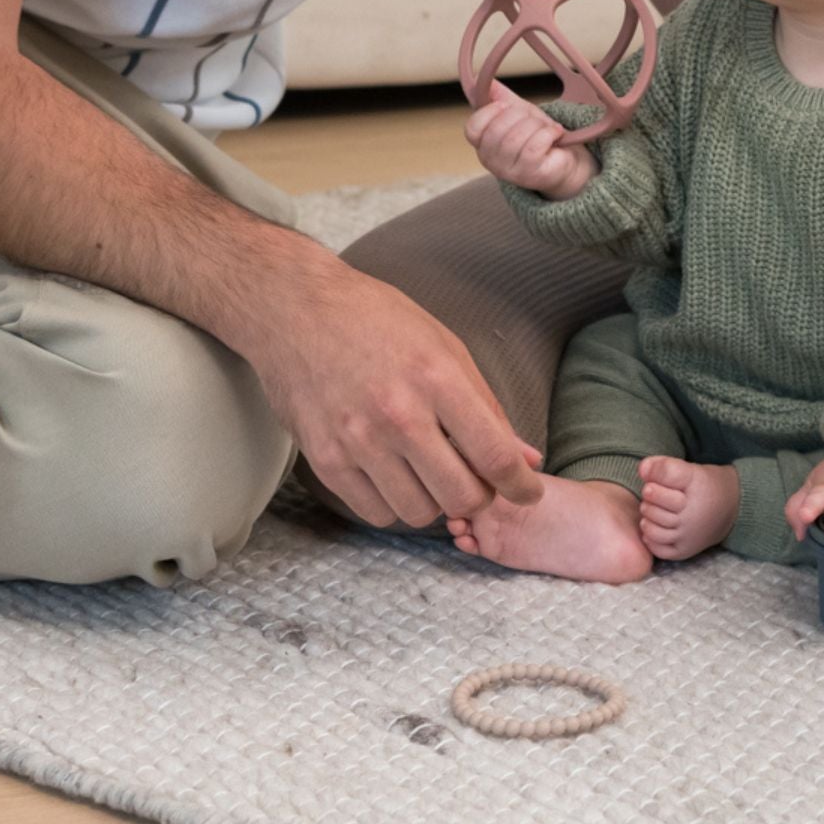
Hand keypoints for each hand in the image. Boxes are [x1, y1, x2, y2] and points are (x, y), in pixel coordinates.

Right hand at [245, 245, 544, 528]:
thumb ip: (487, 408)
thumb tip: (525, 460)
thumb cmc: (377, 321)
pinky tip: (393, 473)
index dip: (521, 486)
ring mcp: (358, 441)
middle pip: (462, 496)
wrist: (297, 310)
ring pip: (420, 513)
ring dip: (434, 500)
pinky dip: (394, 502)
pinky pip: (376, 513)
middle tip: (472, 477)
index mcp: (437, 377)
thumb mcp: (445, 347)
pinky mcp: (326, 460)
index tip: (526, 491)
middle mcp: (398, 414)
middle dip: (479, 496)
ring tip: (427, 470)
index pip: (495, 456)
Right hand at [464, 81, 597, 199]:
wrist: (565, 158)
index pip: (472, 129)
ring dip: (536, 125)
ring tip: (544, 128)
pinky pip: (534, 146)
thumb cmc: (537, 136)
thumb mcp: (517, 112)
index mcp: (483, 145)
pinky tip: (555, 133)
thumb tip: (479, 78)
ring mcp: (510, 172)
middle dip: (519, 116)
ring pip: (516, 138)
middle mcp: (491, 162)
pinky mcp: (531, 175)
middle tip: (532, 119)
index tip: (505, 105)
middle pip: (496, 130)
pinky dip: (549, 133)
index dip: (489, 112)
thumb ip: (498, 96)